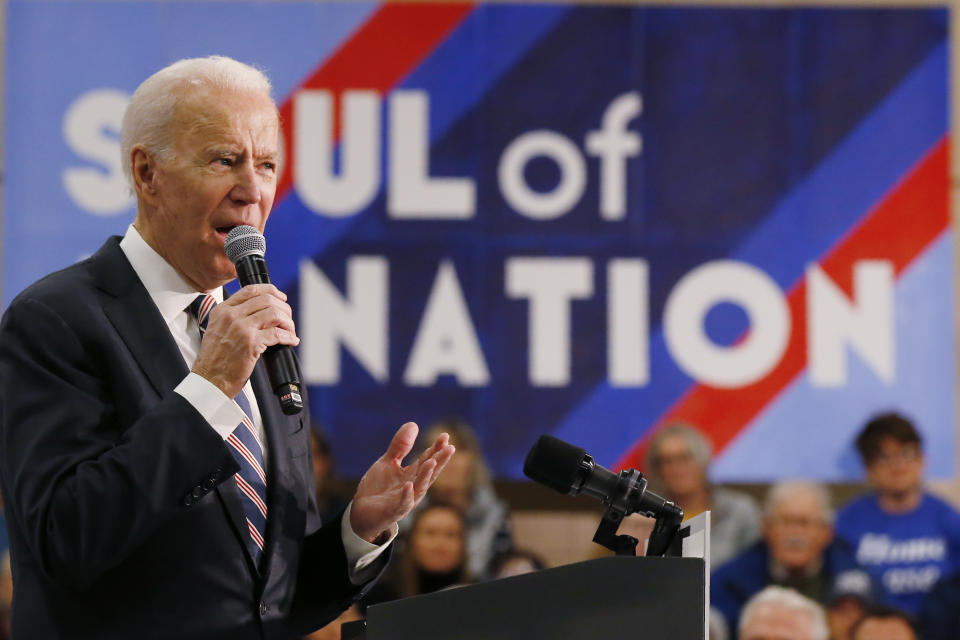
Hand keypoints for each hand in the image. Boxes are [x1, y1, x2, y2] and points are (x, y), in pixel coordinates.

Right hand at [191, 284, 298, 397]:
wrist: (209, 379)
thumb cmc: (215, 359)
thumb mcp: (217, 329)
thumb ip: (233, 317)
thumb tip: (260, 311)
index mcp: (222, 310)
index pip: (251, 290)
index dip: (271, 291)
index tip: (281, 297)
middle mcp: (231, 316)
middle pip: (266, 299)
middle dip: (283, 307)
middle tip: (288, 318)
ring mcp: (241, 328)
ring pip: (275, 314)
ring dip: (288, 322)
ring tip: (290, 330)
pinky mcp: (251, 343)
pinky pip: (278, 333)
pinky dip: (289, 337)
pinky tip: (291, 340)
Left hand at [350, 422, 455, 542]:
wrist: (361, 513)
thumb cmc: (378, 488)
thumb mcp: (388, 462)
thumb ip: (400, 446)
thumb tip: (414, 424)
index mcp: (413, 474)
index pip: (428, 458)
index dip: (436, 448)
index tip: (445, 436)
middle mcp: (413, 487)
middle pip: (429, 472)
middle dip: (440, 461)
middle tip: (450, 448)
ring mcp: (405, 500)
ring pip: (419, 487)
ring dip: (426, 475)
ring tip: (432, 461)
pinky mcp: (393, 511)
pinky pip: (402, 503)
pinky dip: (407, 495)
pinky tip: (409, 485)